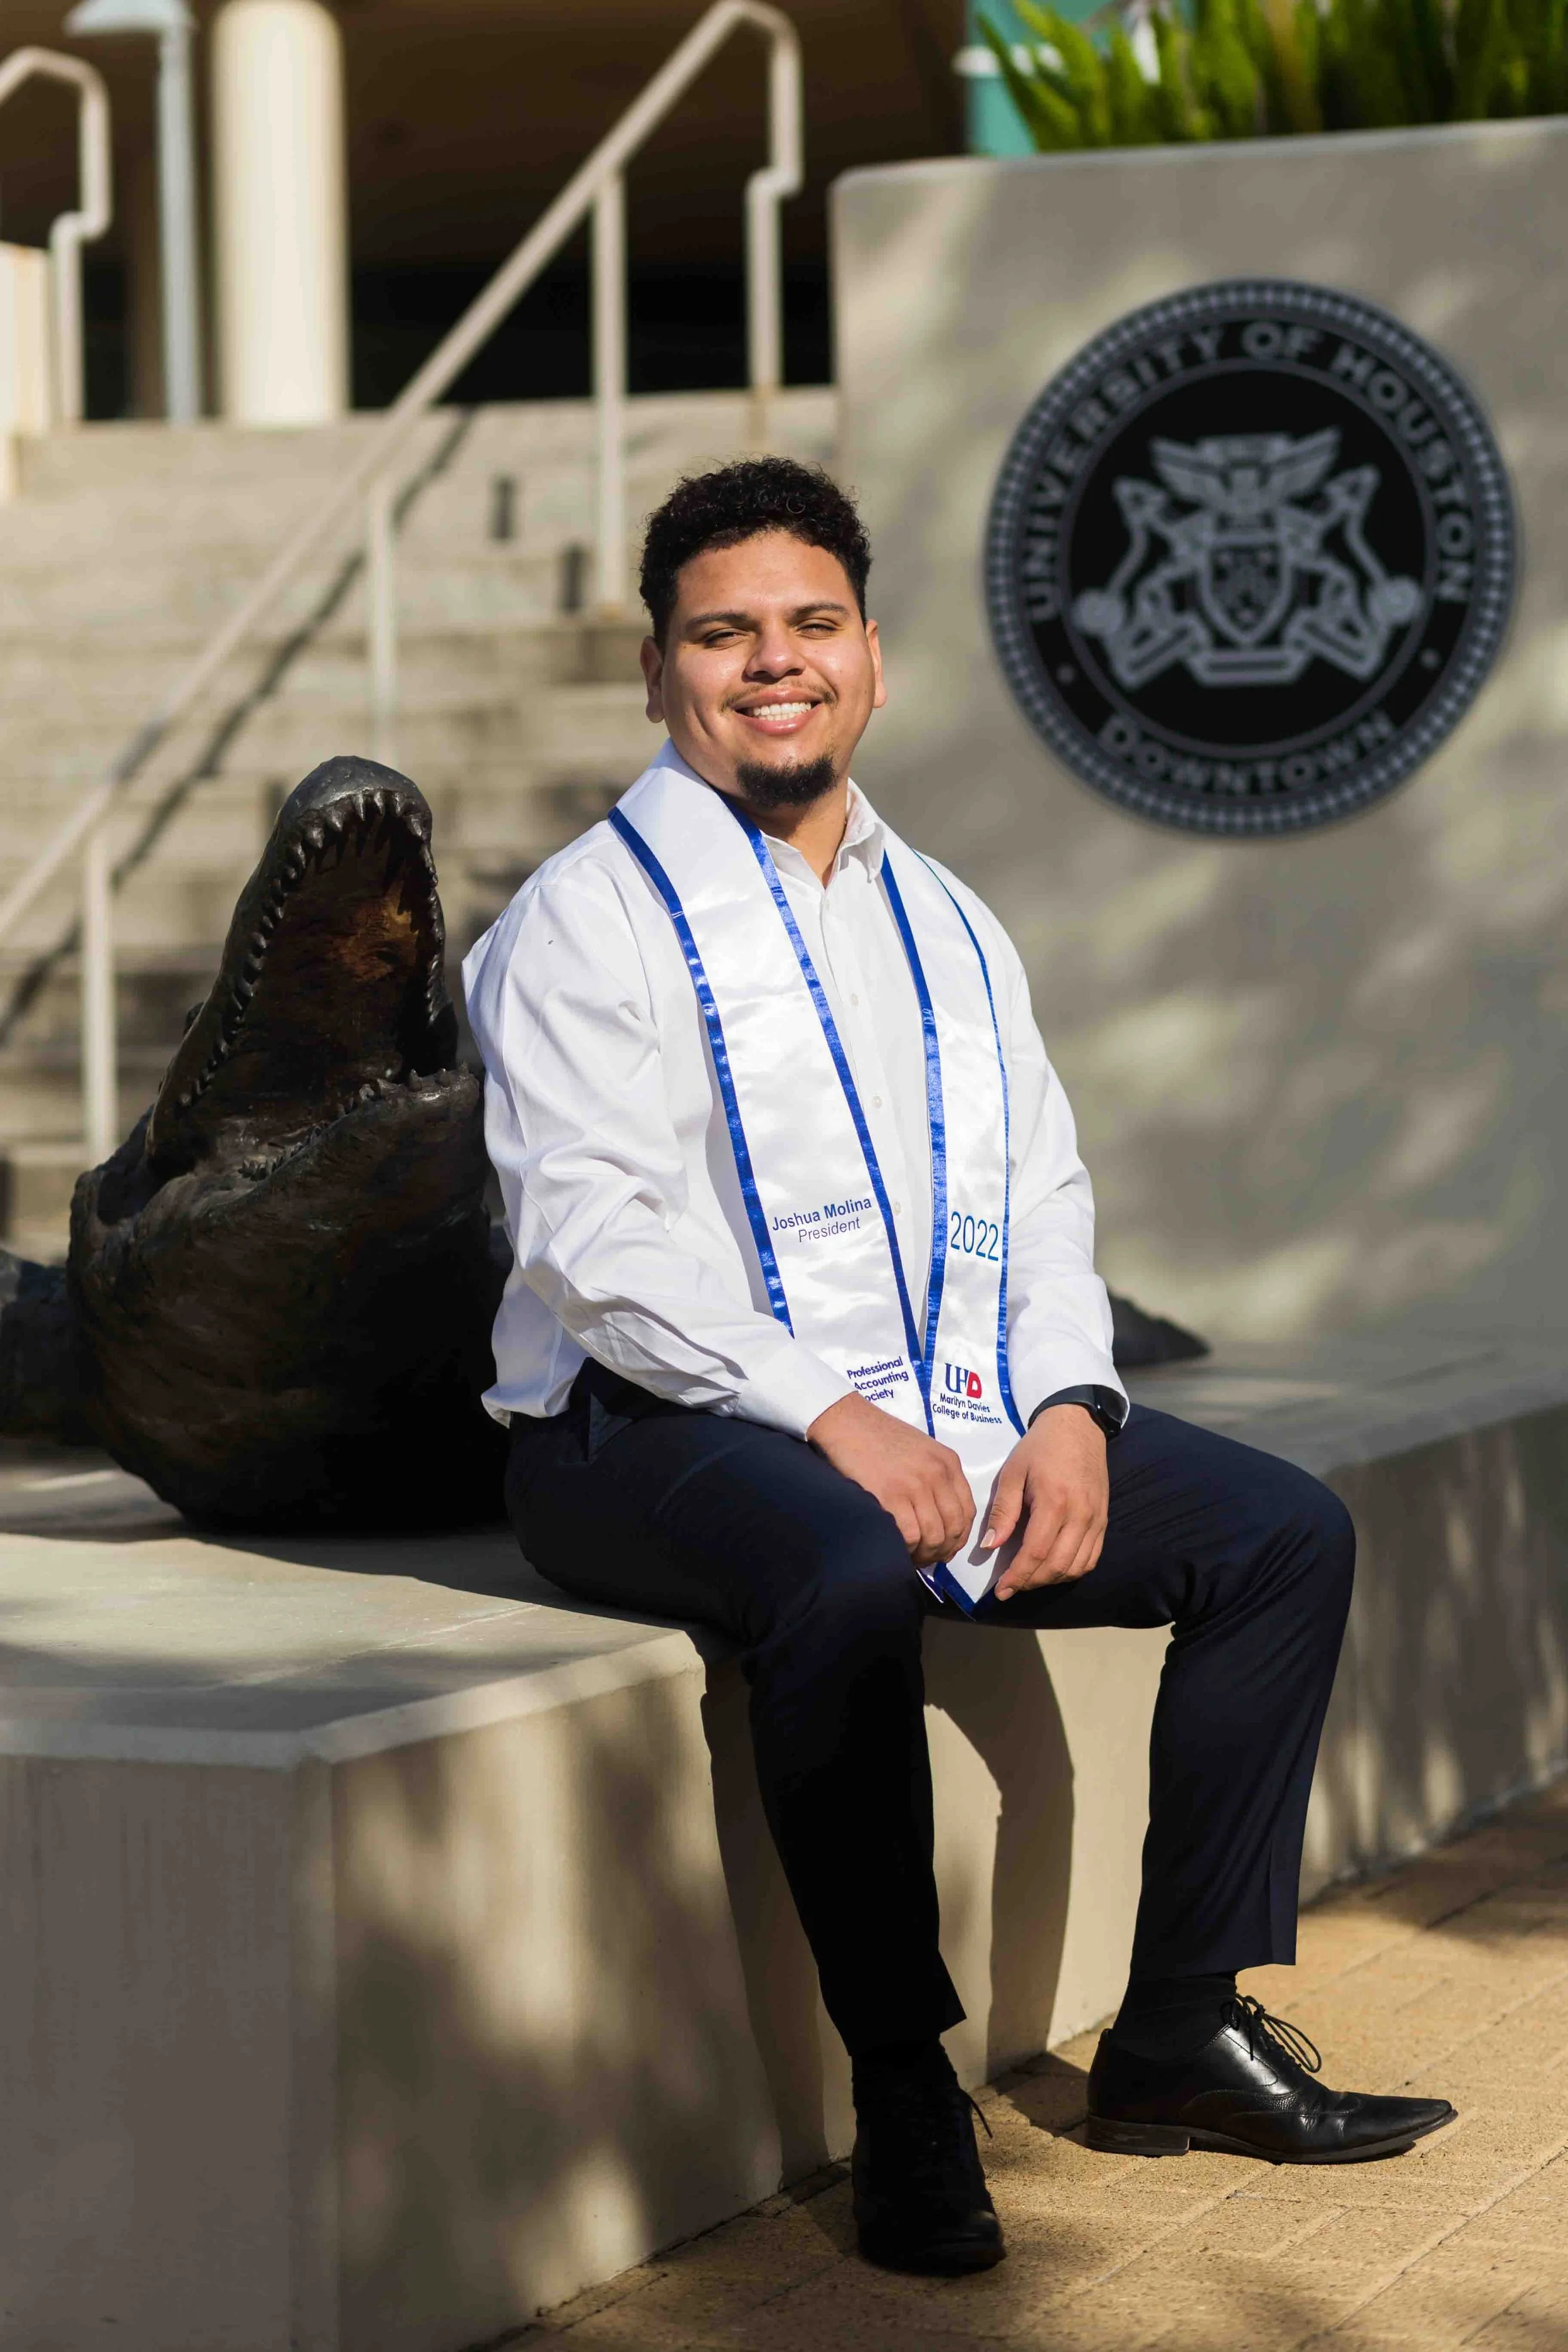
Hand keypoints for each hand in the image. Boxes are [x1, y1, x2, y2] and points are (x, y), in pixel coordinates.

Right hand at [807, 1390, 974, 1568]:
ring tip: (911, 1556)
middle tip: (926, 1558)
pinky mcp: (891, 1496)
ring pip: (934, 1536)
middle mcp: (938, 1474)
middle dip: (942, 1551)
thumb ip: (935, 1478)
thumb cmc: (878, 1436)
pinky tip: (897, 1547)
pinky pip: (910, 1536)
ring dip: (924, 1554)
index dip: (959, 1538)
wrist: (847, 1421)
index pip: (967, 1512)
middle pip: (954, 1528)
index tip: (946, 1548)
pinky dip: (906, 1549)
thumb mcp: (922, 1450)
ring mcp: (915, 1485)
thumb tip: (937, 1518)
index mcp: (948, 1463)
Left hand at [986, 1404, 1107, 1601]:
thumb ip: (1003, 1511)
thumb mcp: (1013, 1472)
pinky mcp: (1103, 1521)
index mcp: (1054, 1502)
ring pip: (1076, 1567)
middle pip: (1057, 1565)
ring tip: (1028, 1580)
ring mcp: (1096, 1520)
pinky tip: (1053, 1570)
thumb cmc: (1040, 1447)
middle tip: (1010, 1588)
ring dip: (1050, 1580)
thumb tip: (990, 1546)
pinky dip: (1071, 1571)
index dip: (1018, 1576)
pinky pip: (1091, 1558)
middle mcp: (1080, 1515)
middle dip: (1031, 1583)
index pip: (1036, 1552)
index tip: (1000, 1591)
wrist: (1078, 1427)